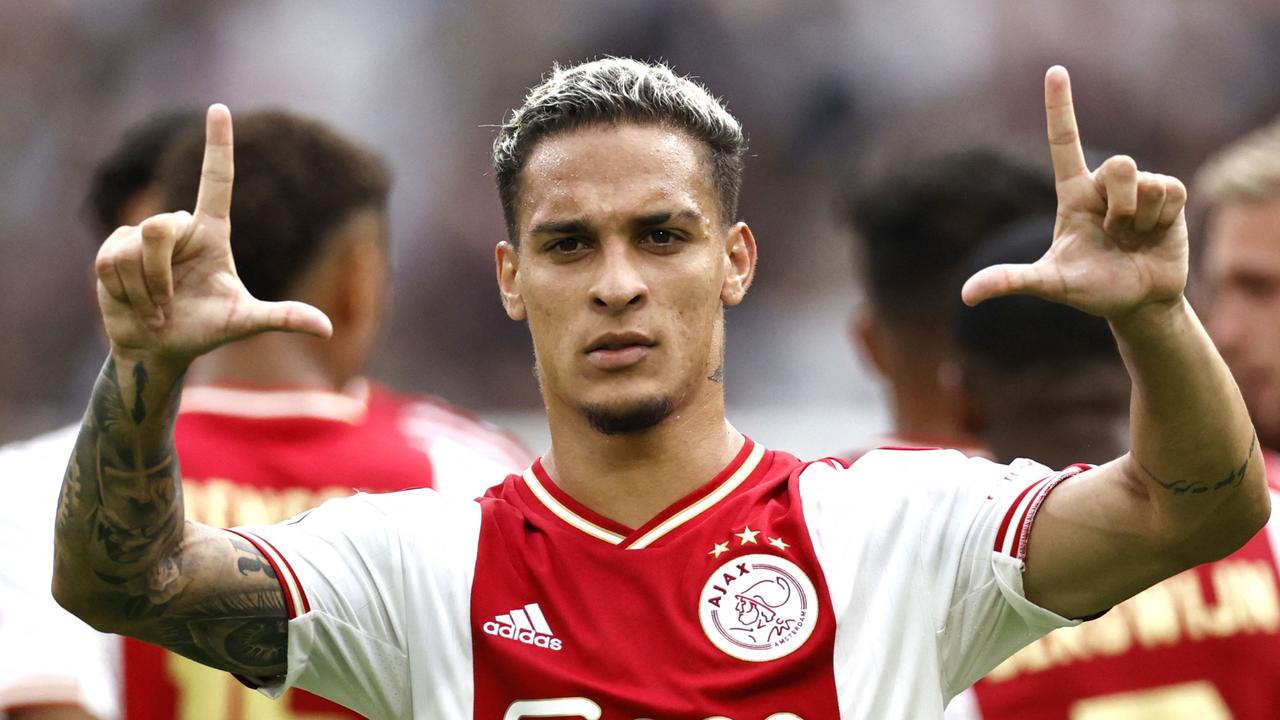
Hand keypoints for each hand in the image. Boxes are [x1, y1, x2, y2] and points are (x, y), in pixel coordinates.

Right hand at [95, 105, 331, 364]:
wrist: (158, 347)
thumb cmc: (204, 329)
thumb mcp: (244, 323)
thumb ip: (282, 318)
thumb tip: (328, 329)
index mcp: (212, 233)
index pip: (217, 180)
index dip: (218, 145)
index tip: (219, 108)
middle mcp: (179, 228)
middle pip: (161, 226)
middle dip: (161, 274)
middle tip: (169, 305)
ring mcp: (141, 236)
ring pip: (136, 248)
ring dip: (145, 289)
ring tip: (155, 307)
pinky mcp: (112, 248)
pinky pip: (112, 260)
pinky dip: (126, 291)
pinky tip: (132, 302)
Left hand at [962, 66, 1188, 320]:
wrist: (1139, 302)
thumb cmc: (1092, 289)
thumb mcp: (1051, 284)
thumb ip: (1012, 281)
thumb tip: (966, 295)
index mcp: (1073, 195)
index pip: (1064, 142)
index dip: (1061, 107)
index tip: (1055, 71)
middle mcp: (1104, 185)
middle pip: (1117, 164)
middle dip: (1119, 202)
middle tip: (1116, 231)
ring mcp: (1138, 190)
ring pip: (1145, 180)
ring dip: (1141, 217)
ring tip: (1135, 236)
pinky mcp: (1170, 197)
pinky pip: (1170, 190)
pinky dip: (1162, 218)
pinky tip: (1156, 232)